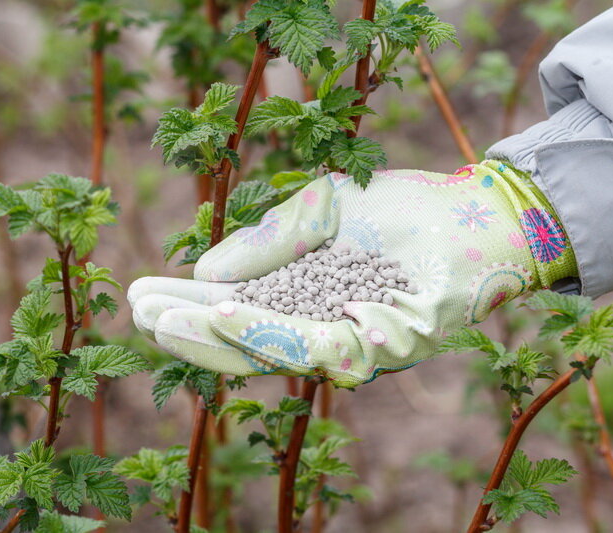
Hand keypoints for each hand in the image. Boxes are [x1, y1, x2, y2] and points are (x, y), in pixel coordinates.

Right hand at [128, 161, 575, 386]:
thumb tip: (206, 274)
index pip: (240, 310)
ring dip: (217, 337)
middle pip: (250, 342)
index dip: (191, 308)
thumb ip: (268, 241)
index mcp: (307, 298)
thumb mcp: (320, 210)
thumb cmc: (400, 210)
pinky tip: (228, 311)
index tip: (141, 297)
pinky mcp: (388, 345)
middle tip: (140, 315)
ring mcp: (356, 340)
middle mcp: (326, 326)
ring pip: (274, 351)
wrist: (472, 212)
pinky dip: (270, 331)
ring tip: (166, 320)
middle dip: (193, 331)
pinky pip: (320, 344)